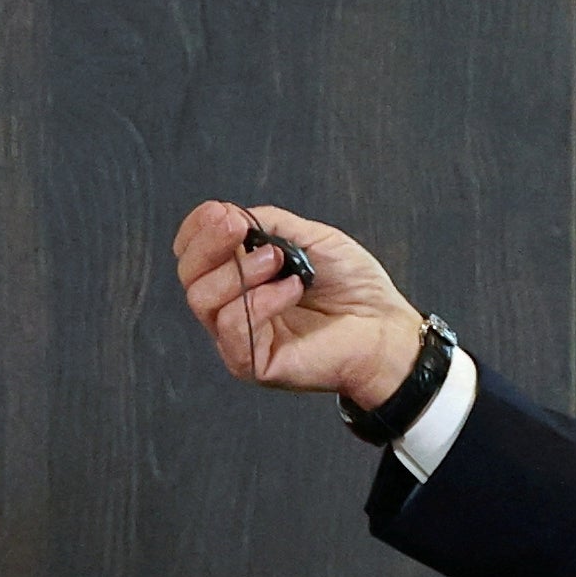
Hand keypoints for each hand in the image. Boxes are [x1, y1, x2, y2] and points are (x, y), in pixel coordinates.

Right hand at [173, 200, 431, 412]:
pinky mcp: (252, 363)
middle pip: (189, 276)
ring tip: (279, 262)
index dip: (197, 231)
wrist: (386, 326)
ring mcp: (239, 338)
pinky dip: (260, 301)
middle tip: (238, 227)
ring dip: (238, 272)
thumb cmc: (354, 287)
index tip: (222, 213)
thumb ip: (268, 225)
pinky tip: (293, 290)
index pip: (193, 256)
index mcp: (240, 278)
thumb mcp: (310, 239)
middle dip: (209, 245)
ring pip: (202, 300)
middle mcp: (232, 308)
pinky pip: (232, 327)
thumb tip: (229, 214)